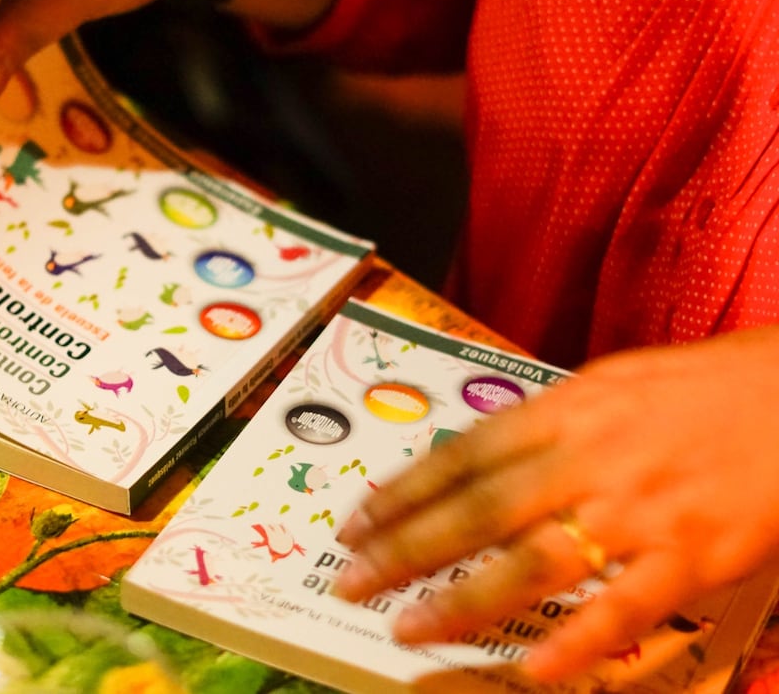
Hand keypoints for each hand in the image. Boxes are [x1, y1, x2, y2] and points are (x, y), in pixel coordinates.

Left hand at [333, 325, 778, 680]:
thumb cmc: (697, 389)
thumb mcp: (608, 385)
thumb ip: (543, 426)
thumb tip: (473, 460)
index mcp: (565, 411)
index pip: (460, 457)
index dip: (402, 494)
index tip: (355, 525)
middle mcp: (589, 459)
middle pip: (477, 512)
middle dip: (405, 551)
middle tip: (352, 582)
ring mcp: (639, 511)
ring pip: (531, 563)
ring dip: (463, 601)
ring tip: (408, 628)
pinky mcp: (692, 556)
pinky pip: (624, 608)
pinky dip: (575, 643)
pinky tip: (528, 671)